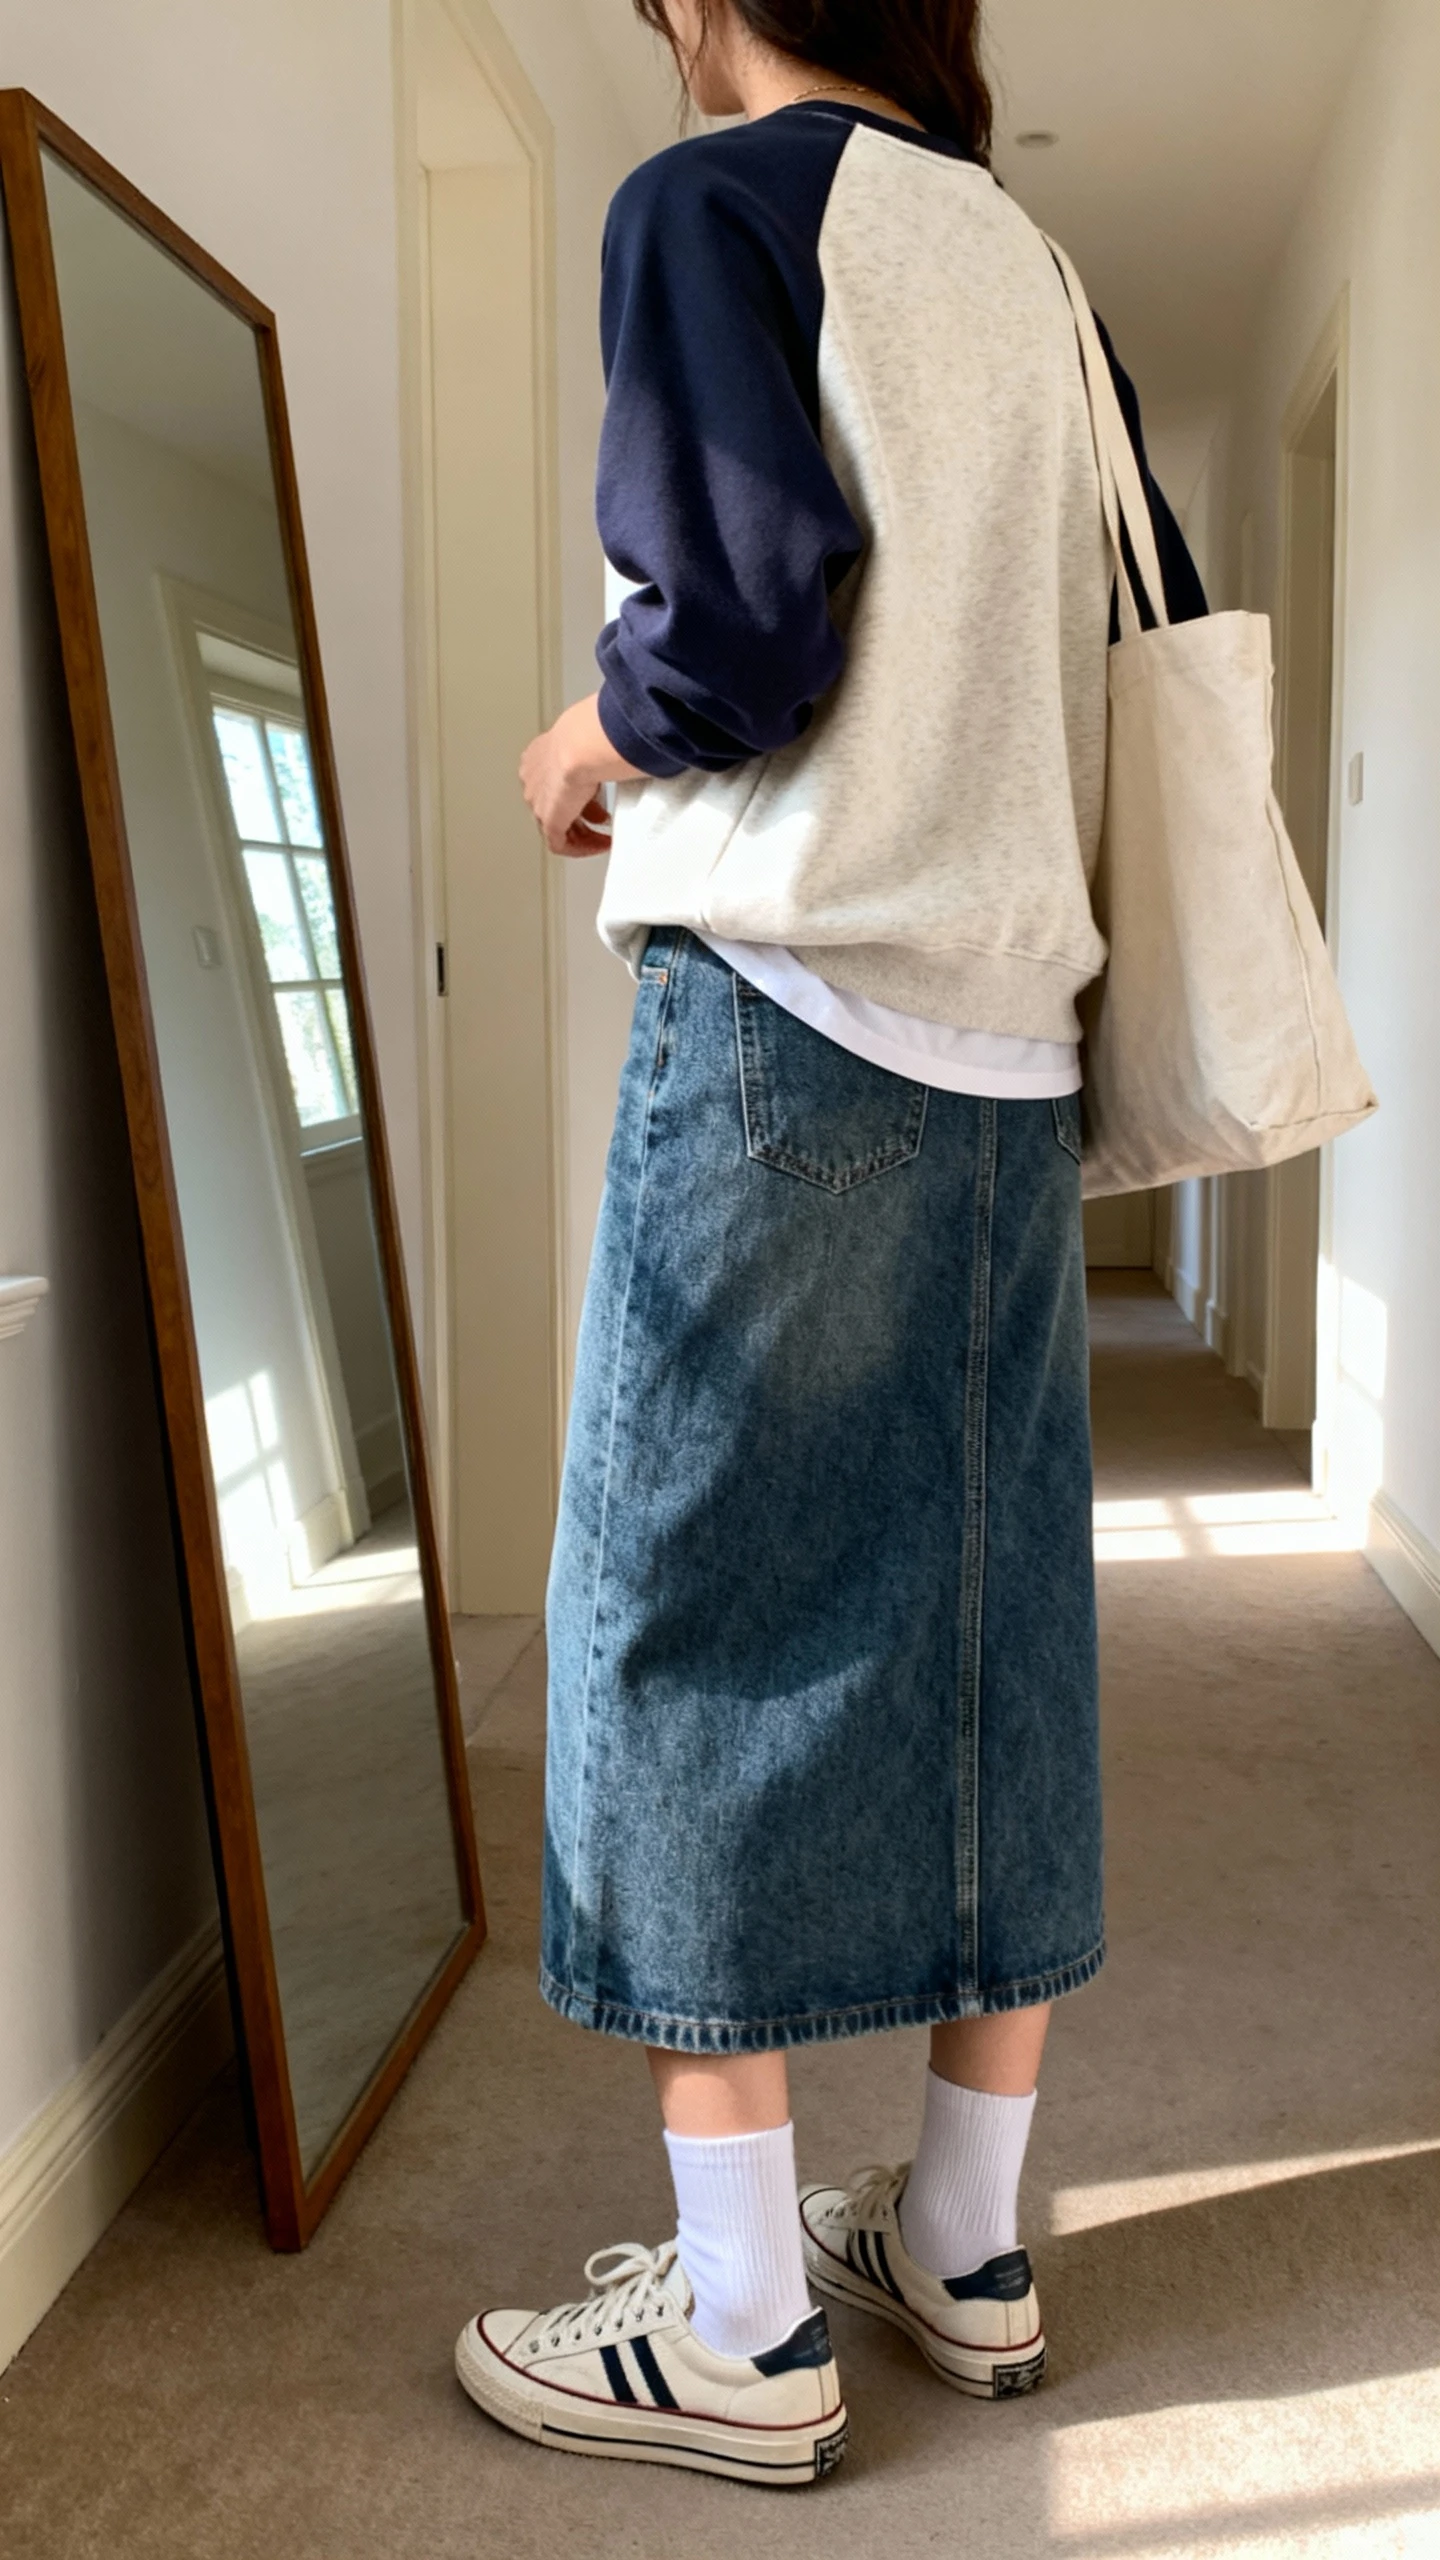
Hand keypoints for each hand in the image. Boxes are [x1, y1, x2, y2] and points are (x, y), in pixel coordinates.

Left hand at [518, 694, 642, 855]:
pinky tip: (600, 845)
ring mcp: (538, 803)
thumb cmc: (589, 732)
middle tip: (602, 817)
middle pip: (554, 805)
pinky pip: (561, 844)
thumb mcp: (590, 737)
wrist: (582, 744)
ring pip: (557, 827)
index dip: (575, 791)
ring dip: (583, 834)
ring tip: (604, 836)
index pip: (552, 780)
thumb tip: (618, 747)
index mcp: (538, 755)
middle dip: (580, 814)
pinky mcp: (549, 822)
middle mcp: (533, 780)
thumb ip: (595, 748)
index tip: (595, 796)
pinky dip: (581, 848)